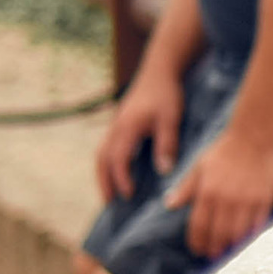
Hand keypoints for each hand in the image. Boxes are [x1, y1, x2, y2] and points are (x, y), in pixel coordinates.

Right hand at [95, 70, 184, 202]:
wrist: (159, 70)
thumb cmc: (166, 94)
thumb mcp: (170, 118)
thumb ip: (167, 143)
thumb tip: (163, 171)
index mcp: (127, 128)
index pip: (118, 159)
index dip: (121, 179)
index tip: (128, 195)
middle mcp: (116, 127)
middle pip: (102, 159)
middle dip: (104, 182)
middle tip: (109, 203)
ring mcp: (115, 124)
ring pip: (101, 153)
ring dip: (103, 173)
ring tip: (110, 192)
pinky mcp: (119, 123)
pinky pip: (107, 146)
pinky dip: (107, 163)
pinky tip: (117, 171)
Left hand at [168, 130, 272, 257]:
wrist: (256, 136)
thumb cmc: (225, 150)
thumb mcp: (200, 166)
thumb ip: (186, 188)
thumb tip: (169, 204)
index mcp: (207, 192)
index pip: (199, 227)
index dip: (197, 242)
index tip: (197, 250)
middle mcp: (226, 200)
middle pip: (218, 235)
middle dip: (213, 249)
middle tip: (212, 255)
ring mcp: (246, 201)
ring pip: (238, 235)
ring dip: (231, 247)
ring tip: (228, 252)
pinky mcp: (264, 200)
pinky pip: (257, 226)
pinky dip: (250, 236)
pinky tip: (247, 241)